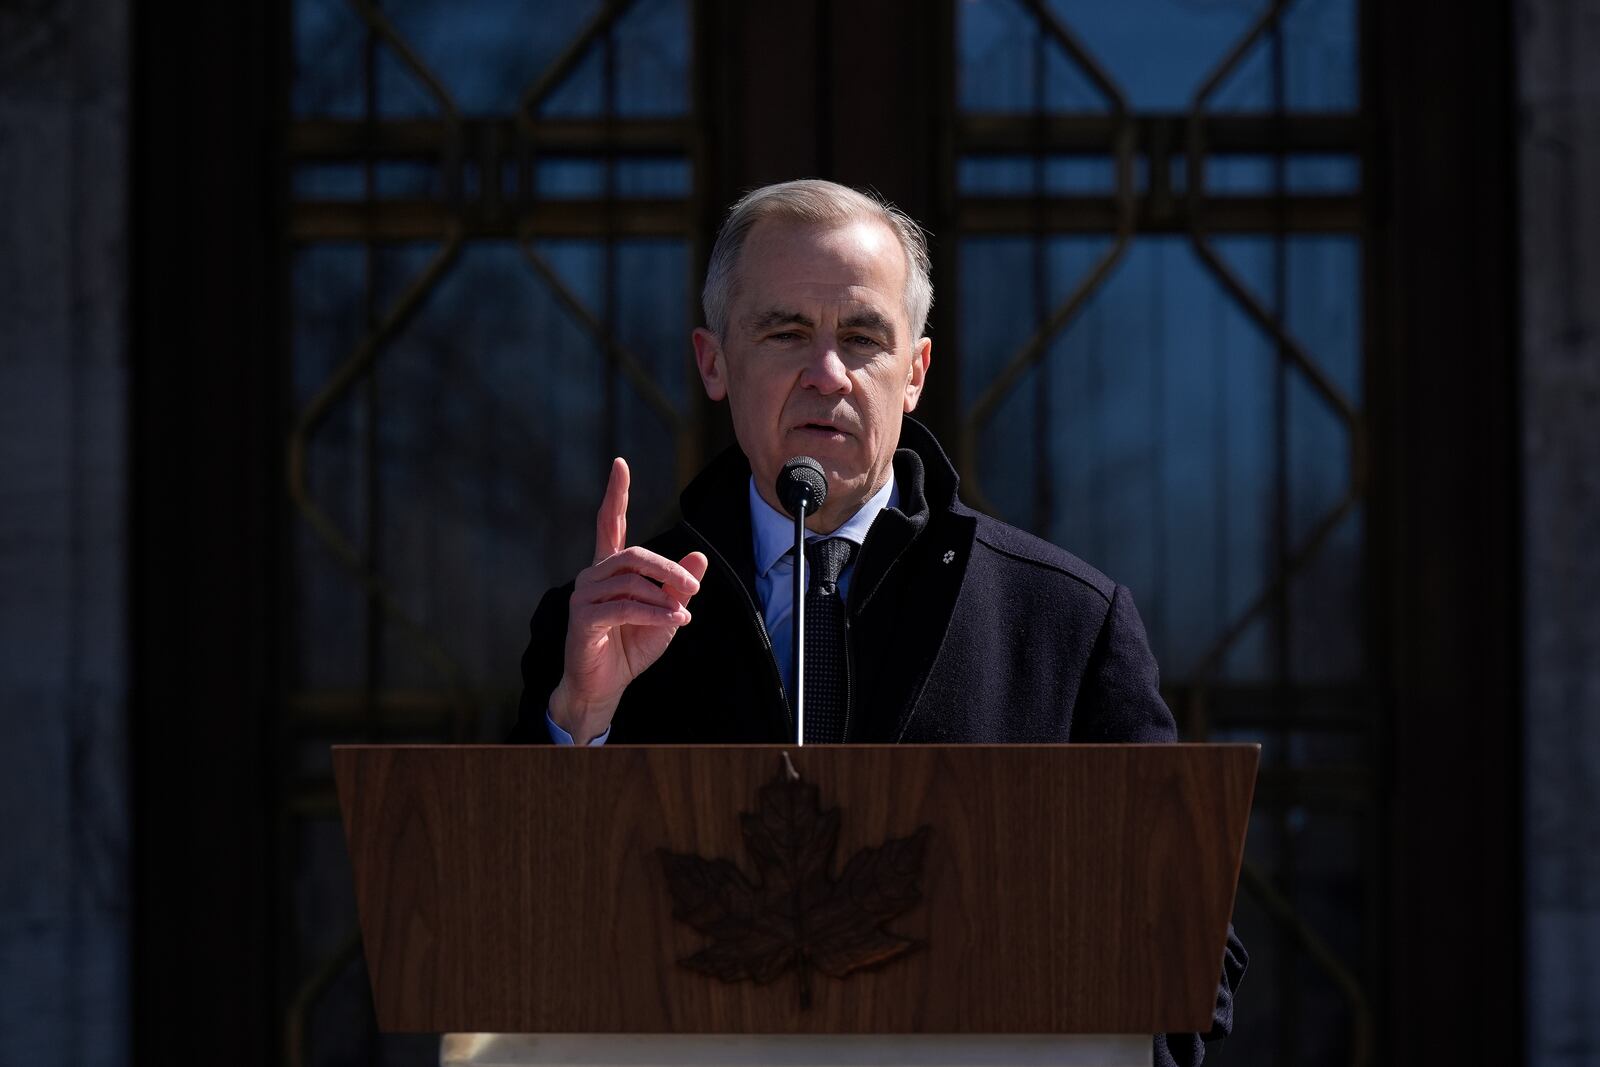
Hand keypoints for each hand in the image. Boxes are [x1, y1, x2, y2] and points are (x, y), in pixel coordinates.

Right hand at [550, 458, 708, 742]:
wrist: (604, 688)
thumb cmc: (631, 649)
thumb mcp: (665, 613)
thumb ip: (678, 586)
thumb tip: (701, 557)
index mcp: (609, 570)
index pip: (609, 523)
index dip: (616, 494)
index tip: (620, 464)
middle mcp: (592, 577)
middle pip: (632, 554)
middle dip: (667, 568)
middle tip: (694, 587)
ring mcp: (583, 597)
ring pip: (630, 581)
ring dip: (663, 596)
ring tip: (683, 613)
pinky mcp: (583, 620)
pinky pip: (624, 607)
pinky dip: (654, 613)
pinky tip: (674, 622)